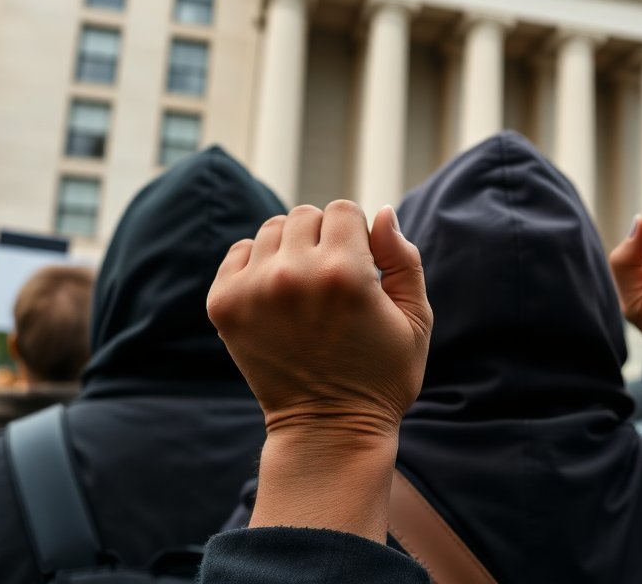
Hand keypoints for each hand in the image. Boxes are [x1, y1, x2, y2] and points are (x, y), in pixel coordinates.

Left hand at [207, 201, 432, 439]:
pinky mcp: (225, 305)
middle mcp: (294, 275)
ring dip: (290, 249)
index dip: (357, 235)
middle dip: (323, 239)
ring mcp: (253, 290)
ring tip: (304, 289)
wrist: (328, 430)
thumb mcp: (416, 319)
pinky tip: (277, 296)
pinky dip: (258, 264)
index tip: (361, 269)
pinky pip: (239, 252)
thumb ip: (404, 258)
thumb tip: (384, 213)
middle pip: (305, 215)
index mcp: (345, 274)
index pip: (343, 210)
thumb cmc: (381, 375)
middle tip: (332, 283)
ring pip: (272, 230)